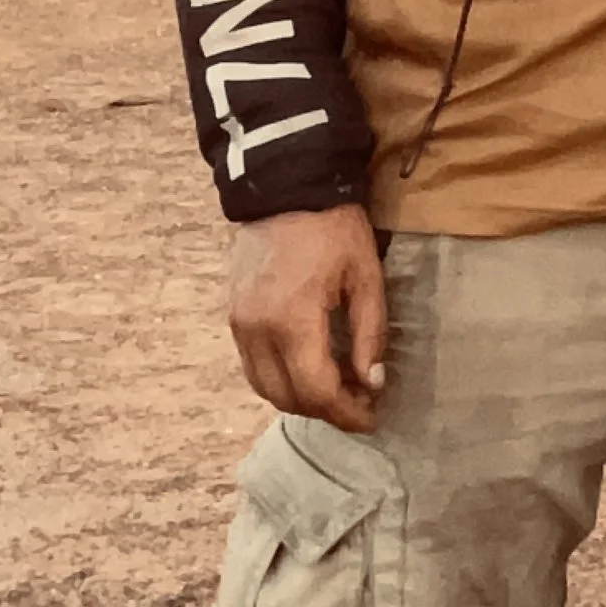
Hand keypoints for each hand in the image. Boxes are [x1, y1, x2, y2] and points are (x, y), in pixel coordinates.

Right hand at [226, 204, 385, 432]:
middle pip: (287, 397)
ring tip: (337, 390)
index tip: (372, 417)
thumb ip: (369, 334)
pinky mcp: (233, 317)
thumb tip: (373, 382)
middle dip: (325, 410)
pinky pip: (253, 366)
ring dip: (300, 398)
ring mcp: (239, 324)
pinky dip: (280, 379)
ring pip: (265, 387)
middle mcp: (256, 330)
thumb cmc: (333, 228)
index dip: (346, 413)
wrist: (284, 188)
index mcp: (292, 320)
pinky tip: (309, 369)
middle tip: (360, 403)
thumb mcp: (365, 276)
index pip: (316, 390)